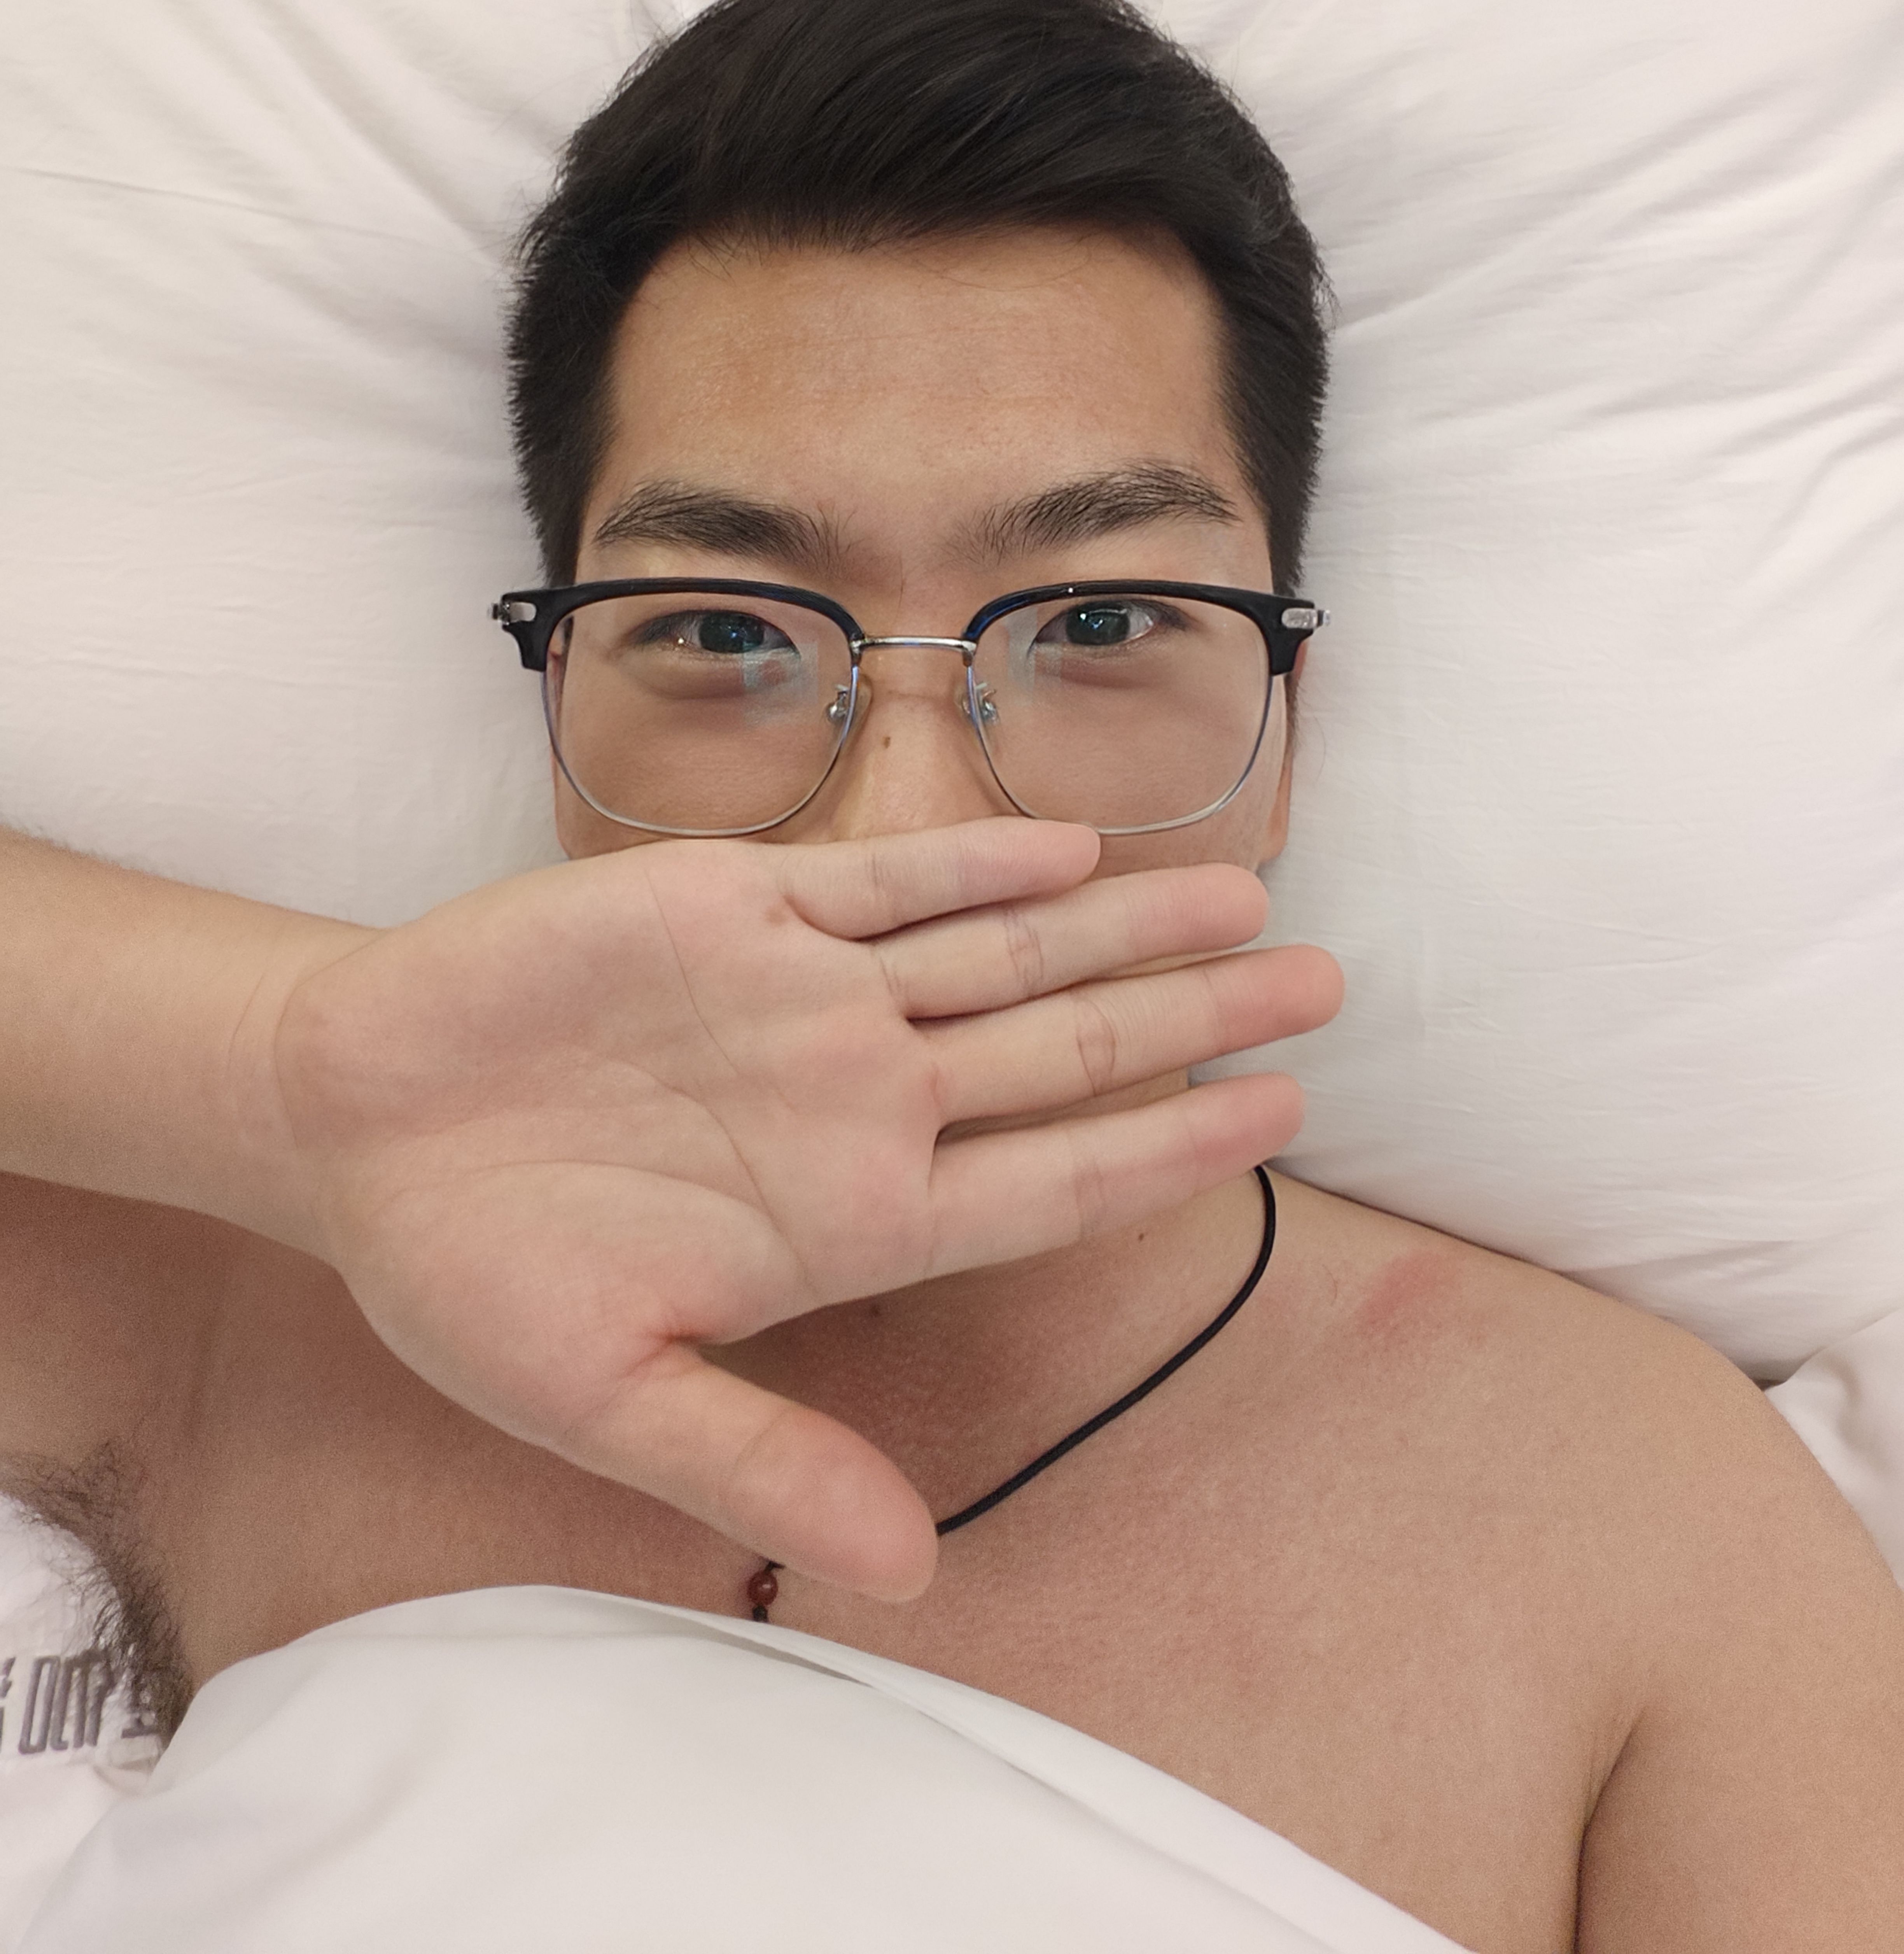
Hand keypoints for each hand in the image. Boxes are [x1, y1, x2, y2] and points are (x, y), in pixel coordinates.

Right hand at [266, 818, 1341, 1598]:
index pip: (1054, 1177)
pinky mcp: (739, 907)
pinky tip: (1074, 849)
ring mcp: (808, 995)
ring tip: (1250, 894)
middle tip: (1327, 982)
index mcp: (849, 1213)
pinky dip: (978, 861)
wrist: (354, 1121)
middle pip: (1066, 1050)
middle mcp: (858, 1096)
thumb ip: (764, 1462)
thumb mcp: (608, 1395)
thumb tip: (914, 1575)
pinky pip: (885, 881)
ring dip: (1128, 922)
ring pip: (1005, 950)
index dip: (1172, 1144)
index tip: (1283, 1112)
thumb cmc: (473, 1268)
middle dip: (1199, 1011)